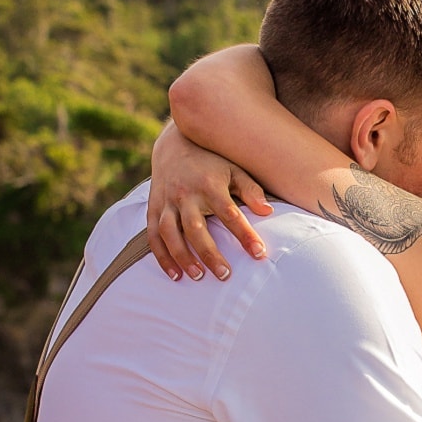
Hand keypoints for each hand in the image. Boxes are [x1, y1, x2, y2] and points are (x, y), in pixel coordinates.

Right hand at [145, 123, 272, 281]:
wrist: (174, 145)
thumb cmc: (211, 161)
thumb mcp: (234, 169)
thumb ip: (250, 189)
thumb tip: (267, 212)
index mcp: (209, 184)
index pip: (230, 213)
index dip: (245, 235)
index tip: (259, 254)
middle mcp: (185, 194)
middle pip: (196, 228)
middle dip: (209, 254)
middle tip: (225, 275)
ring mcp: (167, 202)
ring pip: (170, 234)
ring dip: (182, 257)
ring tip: (198, 277)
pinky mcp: (153, 209)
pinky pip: (153, 236)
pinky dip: (162, 257)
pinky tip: (175, 275)